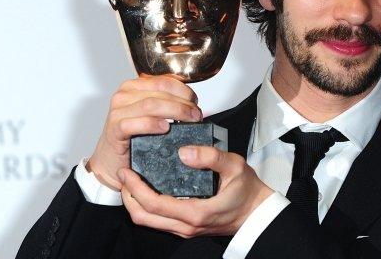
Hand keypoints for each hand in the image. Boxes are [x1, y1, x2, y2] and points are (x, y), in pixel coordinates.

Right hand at [87, 76, 202, 190]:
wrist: (110, 160)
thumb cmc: (131, 138)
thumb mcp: (149, 115)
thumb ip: (165, 104)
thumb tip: (191, 103)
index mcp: (133, 87)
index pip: (163, 81)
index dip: (183, 90)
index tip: (195, 102)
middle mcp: (124, 96)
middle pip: (160, 92)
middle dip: (183, 103)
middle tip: (196, 115)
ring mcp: (117, 112)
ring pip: (150, 105)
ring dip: (174, 112)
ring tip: (188, 121)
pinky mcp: (114, 129)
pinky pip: (134, 123)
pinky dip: (152, 124)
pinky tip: (165, 129)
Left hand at [119, 145, 273, 237]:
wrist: (257, 212)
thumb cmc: (248, 191)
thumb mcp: (235, 166)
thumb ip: (211, 157)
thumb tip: (186, 152)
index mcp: (195, 212)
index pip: (154, 204)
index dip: (135, 188)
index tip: (127, 170)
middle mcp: (186, 225)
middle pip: (143, 217)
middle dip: (128, 196)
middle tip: (123, 174)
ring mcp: (185, 229)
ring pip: (148, 221)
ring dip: (135, 202)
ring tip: (131, 180)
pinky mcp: (185, 227)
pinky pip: (157, 220)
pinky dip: (146, 206)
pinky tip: (147, 188)